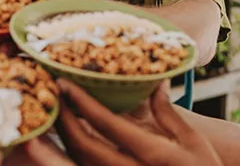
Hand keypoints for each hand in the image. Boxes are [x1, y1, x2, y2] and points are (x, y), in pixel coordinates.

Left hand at [55, 80, 222, 165]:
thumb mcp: (193, 141)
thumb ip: (168, 113)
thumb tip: (155, 81)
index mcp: (151, 153)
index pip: (108, 125)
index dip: (82, 103)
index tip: (64, 83)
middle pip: (84, 145)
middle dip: (62, 119)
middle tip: (50, 96)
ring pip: (78, 162)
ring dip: (58, 140)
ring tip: (46, 116)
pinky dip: (67, 156)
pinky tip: (59, 141)